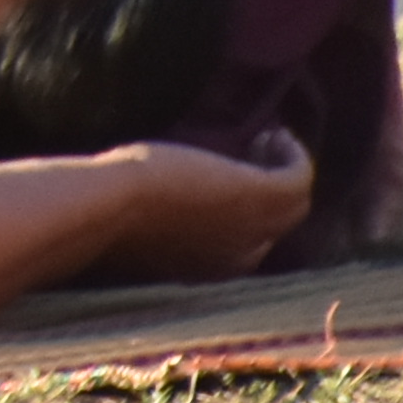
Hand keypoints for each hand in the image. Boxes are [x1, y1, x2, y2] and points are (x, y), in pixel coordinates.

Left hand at [97, 131, 317, 279]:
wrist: (108, 207)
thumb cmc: (103, 213)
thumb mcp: (137, 225)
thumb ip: (155, 228)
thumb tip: (150, 209)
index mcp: (209, 270)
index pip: (246, 244)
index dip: (246, 213)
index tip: (233, 179)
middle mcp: (241, 258)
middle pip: (276, 225)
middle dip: (270, 191)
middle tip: (258, 155)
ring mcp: (254, 228)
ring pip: (294, 205)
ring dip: (286, 171)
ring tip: (270, 140)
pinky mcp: (259, 195)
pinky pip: (298, 179)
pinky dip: (294, 157)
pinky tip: (277, 133)